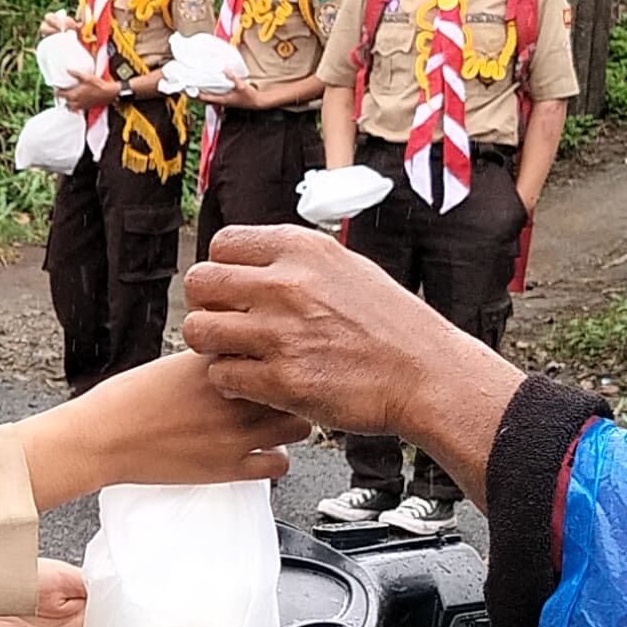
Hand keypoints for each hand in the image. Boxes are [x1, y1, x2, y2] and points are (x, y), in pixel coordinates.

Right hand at [15, 351, 299, 508]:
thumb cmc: (128, 399)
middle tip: (282, 391)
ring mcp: (235, 434)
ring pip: (297, 426)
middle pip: (294, 386)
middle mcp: (232, 395)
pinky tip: (260, 449)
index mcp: (218, 363)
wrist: (102, 439)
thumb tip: (243, 355)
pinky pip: (280, 464)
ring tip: (272, 421)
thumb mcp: (175, 362)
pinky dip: (276, 456)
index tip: (280, 359)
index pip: (275, 350)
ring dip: (289, 421)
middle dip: (292, 387)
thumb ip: (214, 359)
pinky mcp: (229, 468)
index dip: (282, 355)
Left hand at [59, 78, 112, 113]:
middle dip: (62, 96)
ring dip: (68, 102)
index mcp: (73, 95)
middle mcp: (75, 102)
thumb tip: (67, 70)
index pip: (59, 94)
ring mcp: (80, 106)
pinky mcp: (85, 108)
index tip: (57, 85)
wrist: (108, 93)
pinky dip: (74, 105)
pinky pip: (76, 109)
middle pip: (63, 101)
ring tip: (69, 95)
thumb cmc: (98, 85)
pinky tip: (77, 99)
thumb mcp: (86, 77)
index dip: (57, 90)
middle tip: (63, 89)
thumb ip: (76, 74)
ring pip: (69, 106)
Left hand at [181, 225, 519, 494]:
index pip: (222, 245)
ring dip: (212, 345)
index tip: (234, 290)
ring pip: (200, 331)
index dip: (221, 269)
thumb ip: (297, 261)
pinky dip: (231, 381)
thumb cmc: (392, 325)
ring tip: (237, 353)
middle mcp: (286, 285)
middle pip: (200, 283)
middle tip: (227, 323)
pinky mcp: (282, 381)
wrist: (427, 376)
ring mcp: (281, 334)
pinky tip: (253, 381)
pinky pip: (221, 375)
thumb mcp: (348, 268)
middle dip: (207, 305)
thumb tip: (254, 257)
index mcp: (302, 250)